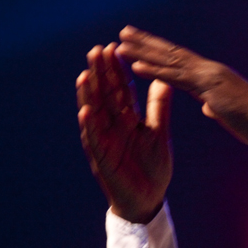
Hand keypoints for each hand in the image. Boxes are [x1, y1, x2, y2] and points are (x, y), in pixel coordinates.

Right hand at [77, 43, 171, 222]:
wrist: (149, 200)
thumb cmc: (152, 168)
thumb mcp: (158, 133)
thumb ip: (158, 107)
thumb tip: (163, 80)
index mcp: (127, 119)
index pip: (120, 89)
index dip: (118, 70)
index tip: (115, 47)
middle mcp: (112, 127)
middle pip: (104, 96)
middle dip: (100, 74)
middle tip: (96, 50)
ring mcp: (104, 142)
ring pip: (94, 115)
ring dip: (88, 96)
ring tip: (84, 75)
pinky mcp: (102, 160)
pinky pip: (93, 142)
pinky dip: (89, 127)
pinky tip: (85, 112)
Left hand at [116, 26, 247, 146]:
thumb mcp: (230, 114)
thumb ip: (216, 106)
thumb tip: (207, 107)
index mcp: (213, 78)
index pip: (181, 62)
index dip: (159, 52)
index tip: (140, 45)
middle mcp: (209, 71)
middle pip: (171, 53)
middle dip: (146, 43)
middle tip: (124, 32)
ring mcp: (208, 76)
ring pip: (169, 60)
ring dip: (142, 51)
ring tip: (121, 42)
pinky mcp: (208, 88)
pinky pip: (176, 77)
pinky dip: (154, 70)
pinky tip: (134, 64)